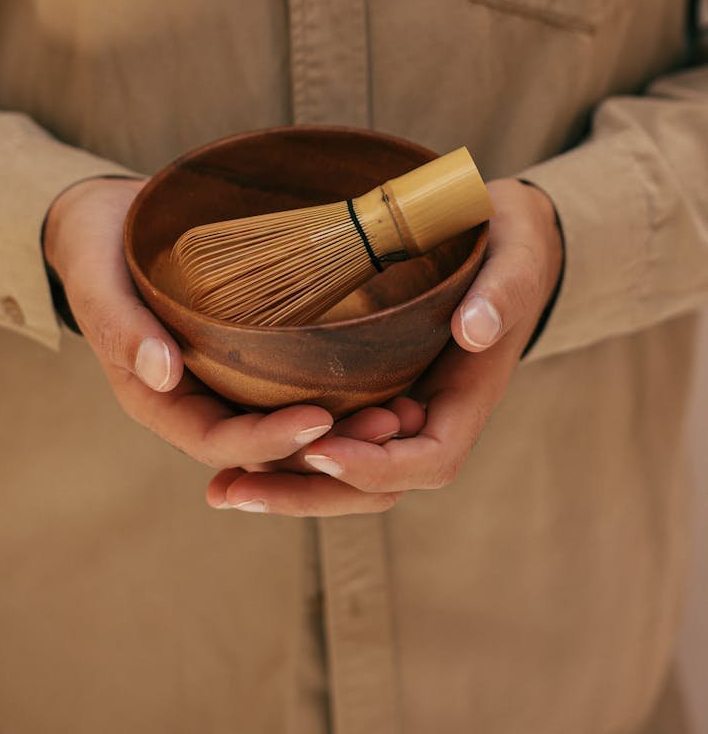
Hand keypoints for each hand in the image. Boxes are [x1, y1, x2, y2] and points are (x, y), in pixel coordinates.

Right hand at [42, 177, 420, 478]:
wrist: (110, 222)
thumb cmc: (98, 249)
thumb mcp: (97, 281)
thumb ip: (121, 328)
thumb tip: (162, 373)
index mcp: (160, 399)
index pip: (218, 442)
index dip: (268, 441)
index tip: (319, 420)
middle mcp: (201, 399)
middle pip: (268, 446)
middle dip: (327, 444)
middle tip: (392, 425)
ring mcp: (231, 378)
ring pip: (291, 419)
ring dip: (347, 424)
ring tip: (407, 410)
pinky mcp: (256, 351)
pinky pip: (300, 380)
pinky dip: (342, 386)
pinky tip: (392, 372)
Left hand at [206, 178, 562, 514]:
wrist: (498, 239)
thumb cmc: (509, 245)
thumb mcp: (516, 257)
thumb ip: (503, 293)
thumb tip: (474, 330)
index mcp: (468, 397)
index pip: (429, 459)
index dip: (375, 465)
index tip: (320, 449)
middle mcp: (429, 415)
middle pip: (373, 485)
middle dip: (307, 494)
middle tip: (235, 491)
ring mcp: (396, 407)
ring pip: (343, 471)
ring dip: (285, 484)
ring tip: (218, 489)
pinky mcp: (366, 389)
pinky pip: (327, 435)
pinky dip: (282, 450)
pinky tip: (230, 453)